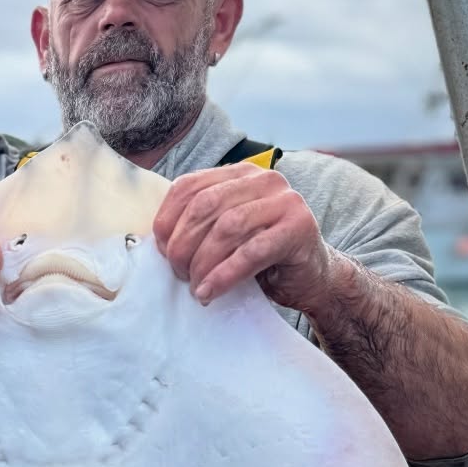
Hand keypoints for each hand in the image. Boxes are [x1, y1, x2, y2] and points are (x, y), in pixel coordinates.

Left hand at [153, 163, 333, 310]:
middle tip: (179, 274)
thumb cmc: (260, 257)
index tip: (162, 251)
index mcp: (239, 174)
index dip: (168, 220)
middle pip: (205, 206)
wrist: (310, 278)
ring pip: (228, 227)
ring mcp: (285, 200)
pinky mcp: (299, 227)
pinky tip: (210, 291)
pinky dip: (224, 274)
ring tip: (195, 285)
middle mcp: (263, 180)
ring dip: (202, 262)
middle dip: (183, 244)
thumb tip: (157, 243)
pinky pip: (251, 251)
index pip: (189, 186)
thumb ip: (198, 226)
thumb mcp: (224, 235)